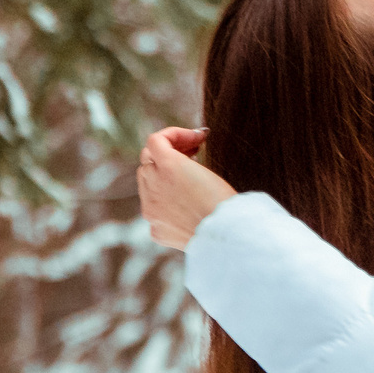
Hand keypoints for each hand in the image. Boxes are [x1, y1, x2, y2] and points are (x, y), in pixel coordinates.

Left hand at [137, 127, 235, 249]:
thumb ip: (184, 161)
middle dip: (169, 154)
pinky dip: (166, 204)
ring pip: (146, 185)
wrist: (227, 238)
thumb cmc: (225, 203)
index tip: (197, 138)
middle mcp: (152, 186)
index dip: (176, 134)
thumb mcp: (208, 171)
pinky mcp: (155, 229)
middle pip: (148, 161)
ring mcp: (151, 209)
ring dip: (163, 178)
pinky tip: (186, 207)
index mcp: (168, 167)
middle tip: (194, 154)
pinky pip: (155, 210)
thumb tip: (180, 161)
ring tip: (188, 180)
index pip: (156, 140)